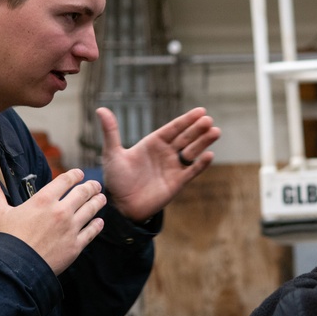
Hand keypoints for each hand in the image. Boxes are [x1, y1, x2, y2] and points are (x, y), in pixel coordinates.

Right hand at [0, 168, 105, 274]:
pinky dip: (97, 224)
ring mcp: (70, 228)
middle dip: (91, 186)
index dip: (75, 175)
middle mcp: (61, 211)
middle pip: (84, 192)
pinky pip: (92, 231)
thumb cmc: (6, 240)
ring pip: (91, 209)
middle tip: (95, 185)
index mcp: (43, 200)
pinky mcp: (76, 246)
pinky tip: (99, 221)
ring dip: (98, 201)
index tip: (79, 174)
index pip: (66, 180)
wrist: (14, 270)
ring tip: (101, 198)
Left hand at [97, 106, 220, 221]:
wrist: (121, 206)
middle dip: (197, 129)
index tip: (200, 111)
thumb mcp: (112, 154)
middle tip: (208, 121)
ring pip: (192, 152)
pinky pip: (192, 171)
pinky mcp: (177, 183)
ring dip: (203, 143)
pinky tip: (209, 156)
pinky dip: (200, 164)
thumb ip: (111, 132)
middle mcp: (166, 153)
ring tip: (215, 132)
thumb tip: (101, 109)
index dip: (187, 120)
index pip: (173, 128)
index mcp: (153, 143)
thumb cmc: (116, 179)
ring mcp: (173, 167)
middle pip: (186, 138)